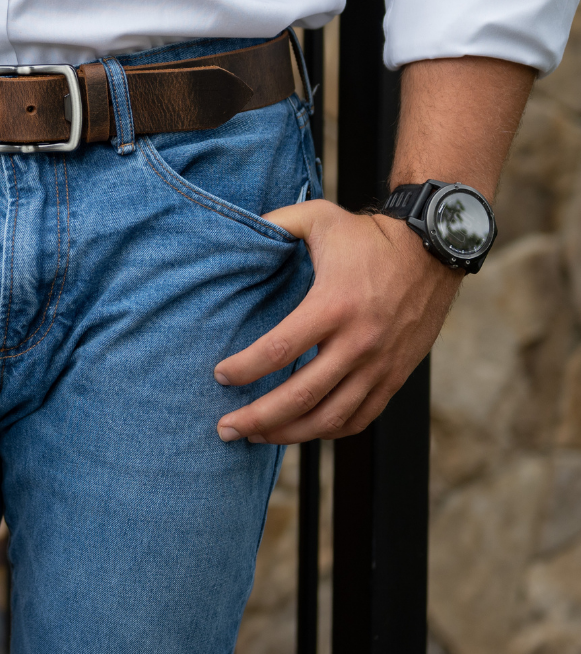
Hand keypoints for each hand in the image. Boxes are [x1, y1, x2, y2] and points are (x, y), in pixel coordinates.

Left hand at [214, 199, 460, 443]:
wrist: (433, 250)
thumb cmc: (369, 236)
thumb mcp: (319, 217)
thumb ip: (276, 222)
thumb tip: (240, 229)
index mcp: (333, 305)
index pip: (279, 350)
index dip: (244, 369)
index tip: (220, 376)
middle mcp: (358, 342)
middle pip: (300, 396)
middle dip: (257, 417)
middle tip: (225, 428)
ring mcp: (379, 365)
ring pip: (329, 417)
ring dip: (288, 433)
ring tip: (255, 436)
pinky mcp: (395, 377)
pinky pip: (359, 418)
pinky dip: (328, 432)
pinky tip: (301, 431)